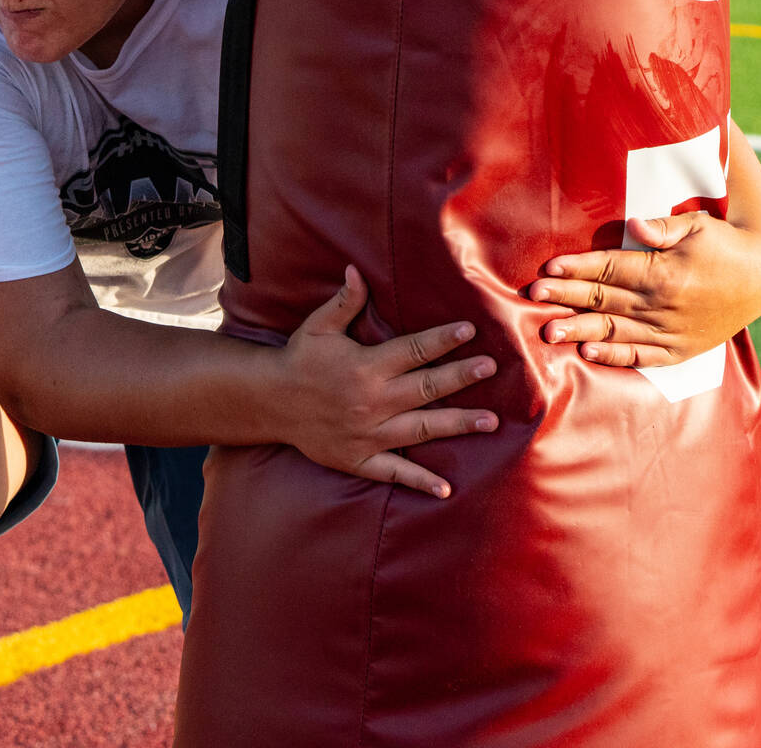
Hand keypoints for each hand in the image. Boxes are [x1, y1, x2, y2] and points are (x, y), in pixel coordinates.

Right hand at [275, 265, 497, 498]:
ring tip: (490, 422)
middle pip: (426, 388)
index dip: (443, 339)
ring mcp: (367, 433)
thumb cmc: (299, 359)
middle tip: (491, 368)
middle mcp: (371, 401)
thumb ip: (343, 302)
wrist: (269, 402)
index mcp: (365, 366)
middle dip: (461, 377)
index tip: (470, 329)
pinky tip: (445, 489)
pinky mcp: (359, 459)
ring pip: (420, 429)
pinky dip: (418, 482)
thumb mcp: (318, 327)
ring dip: (457, 425)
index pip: (413, 350)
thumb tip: (356, 270)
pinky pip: (393, 472)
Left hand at [529, 210, 760, 367]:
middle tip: (533, 296)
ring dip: (579, 330)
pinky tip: (587, 353)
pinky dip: (614, 356)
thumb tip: (631, 224)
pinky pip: (641, 356)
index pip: (610, 270)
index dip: (577, 268)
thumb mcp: (697, 226)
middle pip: (604, 300)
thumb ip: (660, 228)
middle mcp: (662, 305)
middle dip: (565, 297)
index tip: (549, 268)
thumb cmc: (723, 244)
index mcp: (664, 273)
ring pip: (615, 331)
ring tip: (548, 331)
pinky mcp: (678, 350)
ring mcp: (670, 331)